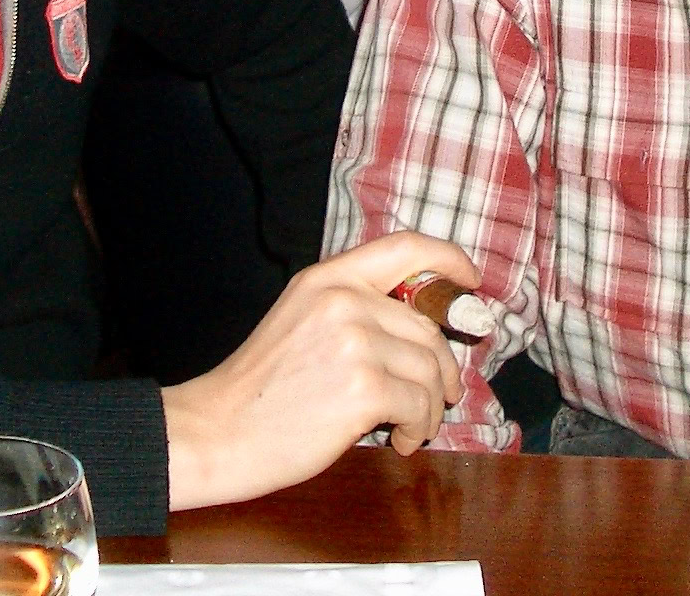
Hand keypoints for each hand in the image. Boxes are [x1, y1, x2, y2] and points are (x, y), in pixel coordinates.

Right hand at [161, 231, 474, 511]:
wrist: (218, 430)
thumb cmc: (260, 388)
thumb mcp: (301, 320)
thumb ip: (352, 309)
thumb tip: (419, 326)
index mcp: (327, 279)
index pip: (404, 248)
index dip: (448, 260)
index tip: (470, 281)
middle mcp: (344, 302)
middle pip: (428, 328)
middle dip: (442, 370)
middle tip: (435, 399)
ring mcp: (356, 343)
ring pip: (431, 372)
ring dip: (429, 408)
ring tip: (411, 428)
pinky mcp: (364, 388)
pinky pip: (420, 406)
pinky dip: (418, 428)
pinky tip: (399, 440)